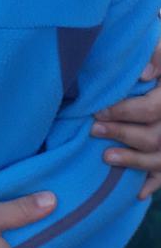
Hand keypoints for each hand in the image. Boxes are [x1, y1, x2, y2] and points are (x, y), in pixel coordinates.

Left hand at [93, 37, 160, 198]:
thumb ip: (157, 56)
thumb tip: (143, 74)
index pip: (152, 109)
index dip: (123, 111)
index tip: (98, 110)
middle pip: (153, 137)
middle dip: (121, 134)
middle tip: (94, 129)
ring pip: (160, 159)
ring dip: (132, 161)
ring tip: (105, 157)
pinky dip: (153, 185)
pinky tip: (136, 192)